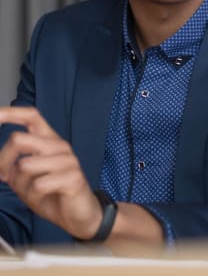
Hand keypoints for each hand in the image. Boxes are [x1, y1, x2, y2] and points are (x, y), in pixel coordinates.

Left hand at [0, 106, 101, 238]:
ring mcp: (68, 160)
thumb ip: (13, 168)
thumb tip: (1, 165)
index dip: (10, 112)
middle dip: (2, 160)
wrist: (80, 214)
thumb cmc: (52, 194)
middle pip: (19, 139)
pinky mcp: (73, 177)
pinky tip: (44, 197)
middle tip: (3, 176)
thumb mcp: (26, 180)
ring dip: (21, 185)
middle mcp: (59, 145)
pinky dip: (33, 196)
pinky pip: (38, 184)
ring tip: (33, 192)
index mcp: (49, 140)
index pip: (31, 116)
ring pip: (25, 165)